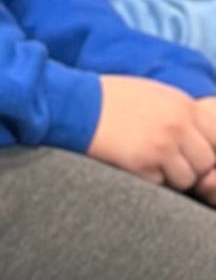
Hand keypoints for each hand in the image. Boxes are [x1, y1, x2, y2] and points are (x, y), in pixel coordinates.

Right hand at [88, 76, 215, 189]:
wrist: (76, 105)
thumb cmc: (113, 99)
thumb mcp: (157, 95)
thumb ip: (183, 113)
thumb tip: (202, 135)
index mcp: (185, 106)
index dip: (206, 148)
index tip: (191, 152)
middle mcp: (178, 126)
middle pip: (206, 162)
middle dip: (190, 166)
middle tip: (169, 163)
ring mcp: (161, 147)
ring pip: (186, 179)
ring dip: (171, 177)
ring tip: (151, 165)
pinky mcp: (141, 164)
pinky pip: (159, 184)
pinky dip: (148, 180)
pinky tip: (133, 166)